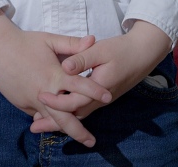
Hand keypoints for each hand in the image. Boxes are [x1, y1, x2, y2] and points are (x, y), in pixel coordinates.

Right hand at [0, 12, 111, 147]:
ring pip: (51, 120)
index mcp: (54, 75)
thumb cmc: (24, 42)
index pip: (80, 86)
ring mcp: (31, 100)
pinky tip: (56, 125)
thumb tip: (92, 40)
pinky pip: (38, 114)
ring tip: (78, 138)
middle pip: (65, 117)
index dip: (95, 91)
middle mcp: (44, 92)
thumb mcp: (50, 40)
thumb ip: (72, 44)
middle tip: (92, 141)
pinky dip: (48, 120)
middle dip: (79, 131)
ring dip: (65, 130)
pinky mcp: (21, 104)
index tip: (108, 97)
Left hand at [32, 20, 170, 131]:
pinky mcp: (102, 97)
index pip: (74, 102)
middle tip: (34, 127)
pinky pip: (83, 109)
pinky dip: (70, 113)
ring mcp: (101, 100)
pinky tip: (59, 112)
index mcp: (98, 88)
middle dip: (53, 122)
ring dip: (61, 120)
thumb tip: (65, 67)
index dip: (56, 102)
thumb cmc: (121, 50)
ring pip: (78, 114)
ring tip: (41, 123)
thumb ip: (82, 58)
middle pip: (73, 115)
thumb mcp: (101, 50)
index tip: (40, 96)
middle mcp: (99, 99)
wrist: (143, 54)